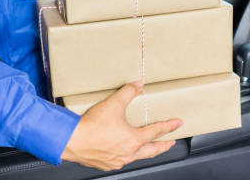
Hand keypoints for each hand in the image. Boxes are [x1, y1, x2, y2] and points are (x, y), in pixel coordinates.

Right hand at [61, 81, 182, 170]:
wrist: (73, 140)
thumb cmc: (91, 127)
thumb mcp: (113, 103)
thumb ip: (127, 92)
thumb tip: (137, 85)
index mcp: (134, 139)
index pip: (156, 131)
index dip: (169, 126)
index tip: (177, 124)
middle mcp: (128, 153)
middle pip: (152, 150)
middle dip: (163, 145)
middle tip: (170, 142)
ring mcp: (117, 160)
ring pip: (137, 157)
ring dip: (145, 151)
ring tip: (147, 147)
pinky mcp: (106, 164)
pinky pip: (121, 161)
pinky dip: (127, 156)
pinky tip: (123, 152)